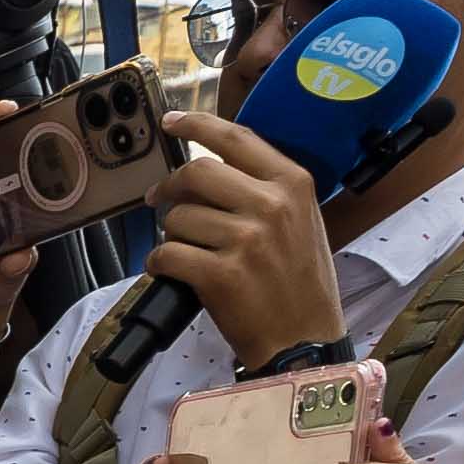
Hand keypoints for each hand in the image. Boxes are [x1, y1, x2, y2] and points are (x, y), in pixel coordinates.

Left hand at [141, 111, 342, 372]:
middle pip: (196, 172)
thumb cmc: (300, 283)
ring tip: (184, 249)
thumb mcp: (302, 219)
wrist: (305, 340)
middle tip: (158, 200)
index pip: (235, 138)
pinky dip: (159, 262)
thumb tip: (212, 167)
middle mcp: (271, 205)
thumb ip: (265, 188)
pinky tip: (171, 271)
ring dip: (169, 233)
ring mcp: (246, 240)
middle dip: (169, 187)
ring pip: (178, 217)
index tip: (170, 123)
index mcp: (293, 183)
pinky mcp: (220, 275)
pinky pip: (167, 254)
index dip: (195, 125)